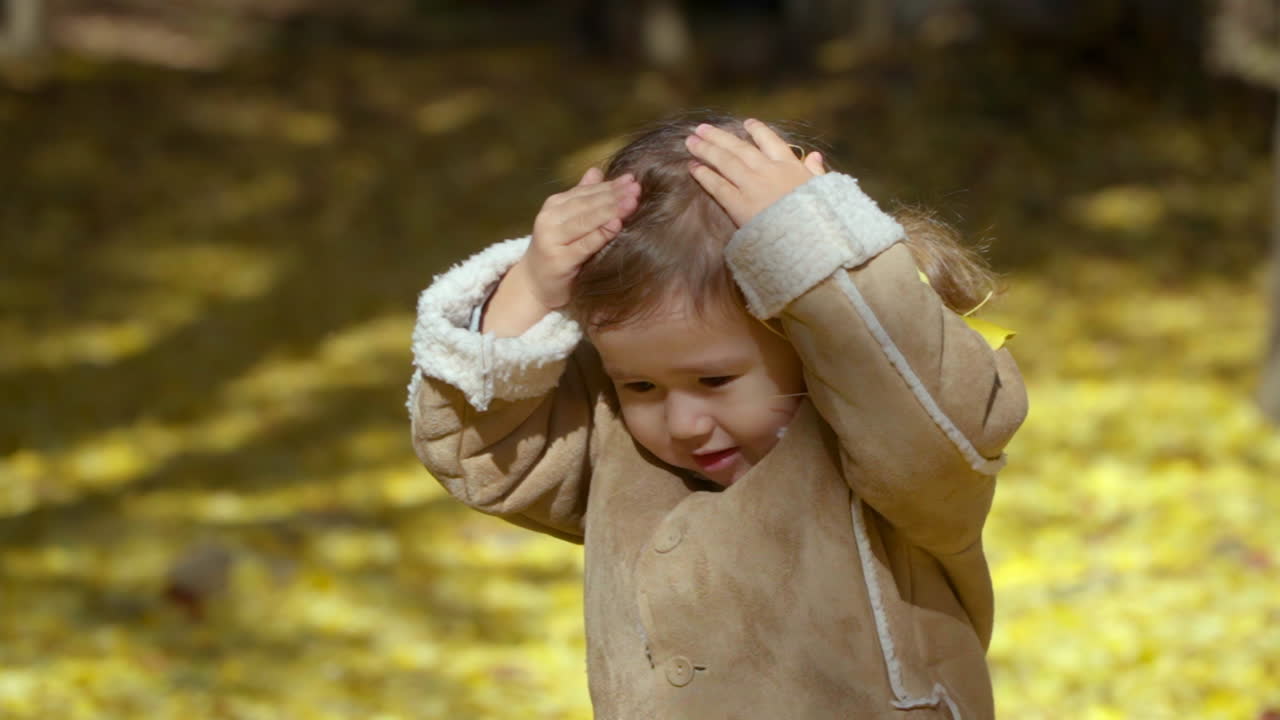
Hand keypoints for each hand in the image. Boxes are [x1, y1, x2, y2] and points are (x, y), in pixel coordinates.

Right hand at [482, 167, 638, 336]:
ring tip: (632, 201)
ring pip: (586, 220)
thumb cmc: (556, 251)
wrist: (533, 284)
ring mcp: (552, 239)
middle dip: (614, 195)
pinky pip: (584, 245)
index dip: (610, 185)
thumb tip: (596, 171)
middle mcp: (550, 218)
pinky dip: (601, 234)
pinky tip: (617, 224)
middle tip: (637, 187)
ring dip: (611, 209)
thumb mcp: (566, 221)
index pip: (586, 192)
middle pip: (588, 204)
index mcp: (554, 205)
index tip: (632, 179)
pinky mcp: (559, 260)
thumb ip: (580, 197)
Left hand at [685, 119, 825, 227]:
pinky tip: (693, 167)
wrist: (810, 239)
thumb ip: (816, 172)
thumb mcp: (824, 190)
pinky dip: (704, 175)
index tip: (746, 124)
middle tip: (701, 128)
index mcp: (790, 166)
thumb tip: (815, 156)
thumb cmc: (821, 217)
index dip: (757, 130)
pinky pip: (718, 186)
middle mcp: (768, 170)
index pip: (771, 141)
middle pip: (740, 148)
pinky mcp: (739, 205)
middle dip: (719, 137)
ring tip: (690, 141)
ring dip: (706, 150)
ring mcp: (752, 186)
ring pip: (725, 162)